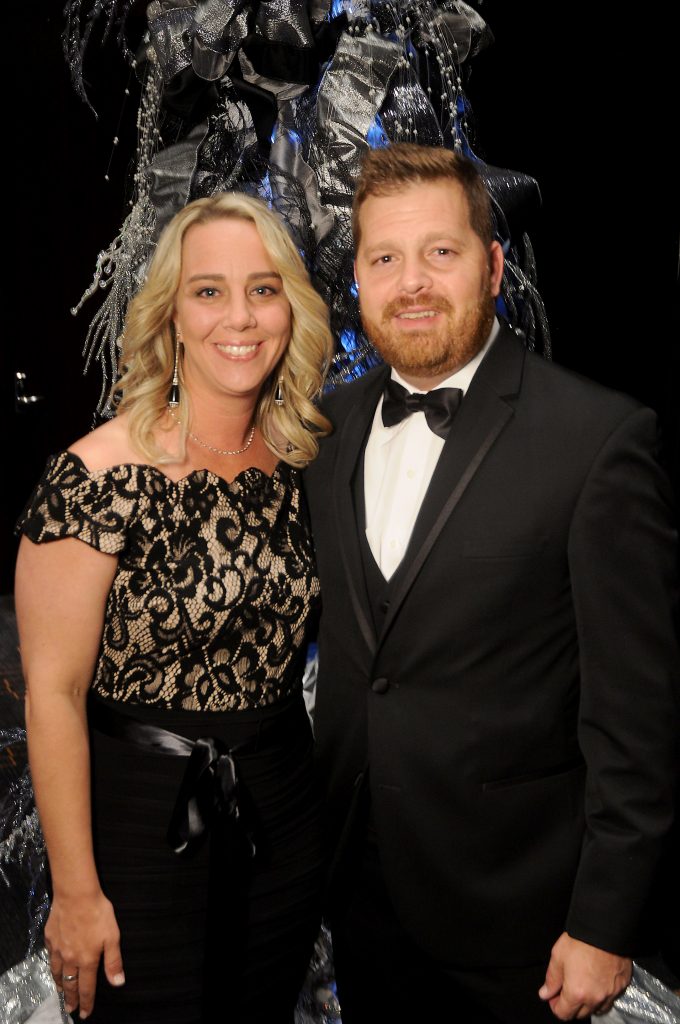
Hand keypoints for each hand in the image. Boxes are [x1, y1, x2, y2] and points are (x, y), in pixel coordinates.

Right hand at [45, 891, 124, 1018]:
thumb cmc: (97, 913)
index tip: (85, 1014)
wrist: (75, 894)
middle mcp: (70, 959)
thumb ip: (113, 961)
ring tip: (62, 992)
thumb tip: (117, 983)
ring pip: (57, 973)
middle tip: (70, 1009)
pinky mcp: (50, 938)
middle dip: (71, 999)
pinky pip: (50, 957)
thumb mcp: (112, 937)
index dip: (87, 1002)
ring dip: (60, 985)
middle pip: (69, 984)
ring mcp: (58, 949)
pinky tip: (55, 965)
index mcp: (87, 960)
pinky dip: (53, 966)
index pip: (86, 987)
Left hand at [539, 932, 631, 1019]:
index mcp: (576, 993)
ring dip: (587, 1002)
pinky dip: (602, 995)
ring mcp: (610, 993)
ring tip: (582, 985)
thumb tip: (545, 994)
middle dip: (571, 1005)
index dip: (555, 1006)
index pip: (564, 1014)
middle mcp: (595, 998)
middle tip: (566, 988)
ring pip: (597, 1008)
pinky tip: (596, 981)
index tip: (553, 996)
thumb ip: (551, 979)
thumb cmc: (580, 940)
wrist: (604, 928)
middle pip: (580, 1014)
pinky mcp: (621, 986)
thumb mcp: (558, 956)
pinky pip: (610, 998)